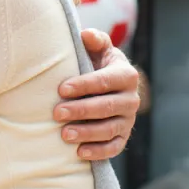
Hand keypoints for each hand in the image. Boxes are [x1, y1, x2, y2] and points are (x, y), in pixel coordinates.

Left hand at [55, 29, 139, 159]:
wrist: (106, 86)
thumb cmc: (97, 64)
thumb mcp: (98, 49)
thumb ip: (94, 40)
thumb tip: (85, 35)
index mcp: (126, 75)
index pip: (105, 81)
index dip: (84, 85)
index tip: (61, 89)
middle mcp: (131, 99)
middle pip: (107, 107)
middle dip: (81, 110)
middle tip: (57, 113)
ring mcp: (128, 120)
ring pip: (110, 129)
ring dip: (87, 133)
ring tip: (64, 134)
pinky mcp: (123, 137)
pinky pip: (114, 147)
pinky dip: (98, 152)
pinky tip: (79, 153)